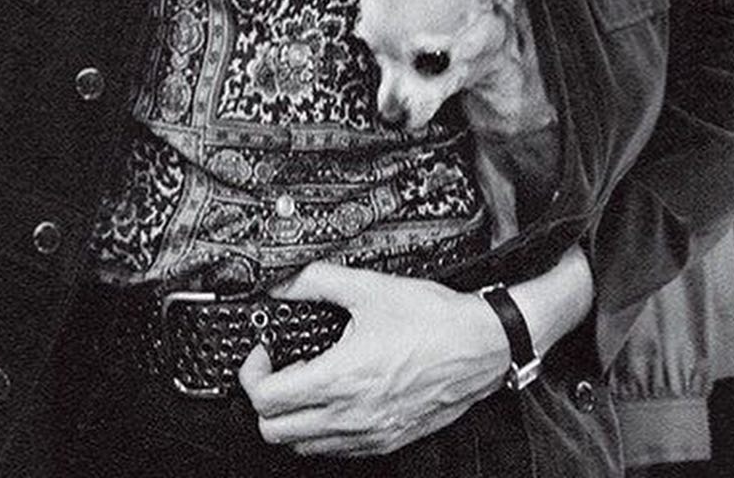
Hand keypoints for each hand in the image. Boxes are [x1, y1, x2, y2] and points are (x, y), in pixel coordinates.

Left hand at [237, 262, 508, 457]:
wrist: (481, 347)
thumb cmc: (432, 319)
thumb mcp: (370, 287)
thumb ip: (317, 281)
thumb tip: (283, 283)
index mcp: (341, 377)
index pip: (267, 398)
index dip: (252, 374)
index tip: (261, 353)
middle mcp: (350, 415)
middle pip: (275, 432)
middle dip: (264, 399)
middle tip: (277, 369)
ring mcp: (368, 434)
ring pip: (301, 447)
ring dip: (291, 419)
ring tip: (303, 383)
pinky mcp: (385, 442)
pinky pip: (334, 451)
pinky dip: (320, 431)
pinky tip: (333, 399)